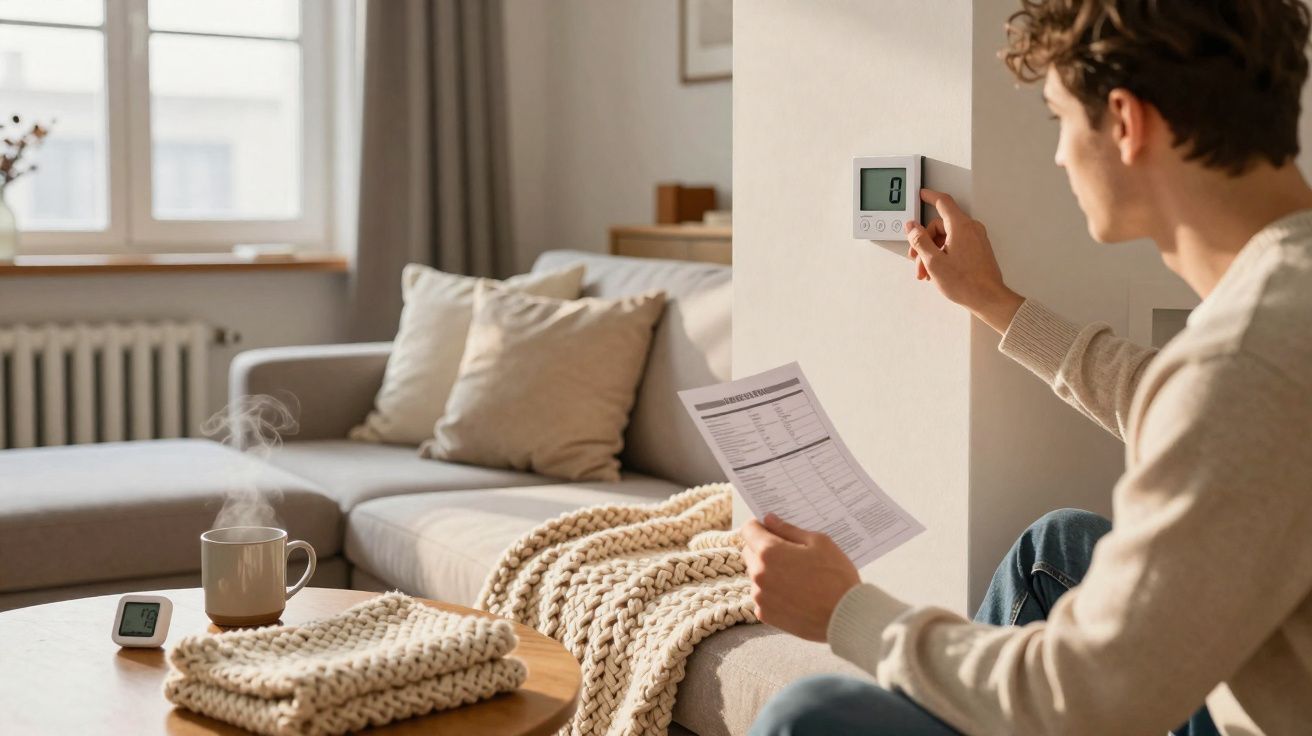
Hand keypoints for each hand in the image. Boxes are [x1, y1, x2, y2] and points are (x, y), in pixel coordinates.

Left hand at [741, 513, 860, 641]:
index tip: (772, 530)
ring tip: (797, 578)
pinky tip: (795, 595)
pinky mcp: (765, 614)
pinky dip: (773, 593)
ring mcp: (760, 596)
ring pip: (756, 575)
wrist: (845, 617)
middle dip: (764, 549)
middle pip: (750, 552)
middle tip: (790, 555)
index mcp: (769, 552)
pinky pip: (762, 596)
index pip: (748, 530)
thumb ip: (788, 529)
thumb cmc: (836, 577)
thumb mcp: (819, 543)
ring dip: (769, 572)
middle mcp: (758, 574)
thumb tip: (769, 519)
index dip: (760, 526)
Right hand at [905, 188, 1025, 333]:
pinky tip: (938, 271)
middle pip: (940, 225)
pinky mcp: (978, 249)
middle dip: (924, 241)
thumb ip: (920, 240)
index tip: (922, 194)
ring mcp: (976, 239)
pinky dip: (944, 254)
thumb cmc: (966, 283)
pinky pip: (956, 244)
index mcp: (960, 226)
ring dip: (932, 251)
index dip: (929, 196)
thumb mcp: (934, 261)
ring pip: (947, 237)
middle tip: (916, 257)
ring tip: (927, 271)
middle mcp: (971, 229)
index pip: (943, 202)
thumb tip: (912, 227)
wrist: (988, 299)